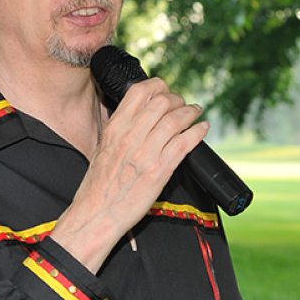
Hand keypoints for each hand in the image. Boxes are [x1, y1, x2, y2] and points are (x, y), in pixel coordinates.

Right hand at [50, 78, 207, 272]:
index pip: (139, 91)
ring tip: (196, 113)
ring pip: (176, 120)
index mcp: (115, 128)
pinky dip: (197, 132)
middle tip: (183, 104)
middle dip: (178, 99)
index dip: (158, 86)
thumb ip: (119, 130)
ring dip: (191, 112)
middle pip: (162, 102)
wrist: (96, 213)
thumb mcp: (102, 148)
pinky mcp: (160, 170)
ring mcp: (146, 153)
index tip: (165, 91)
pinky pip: (184, 143)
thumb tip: (135, 117)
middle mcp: (131, 137)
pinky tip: (202, 129)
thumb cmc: (98, 186)